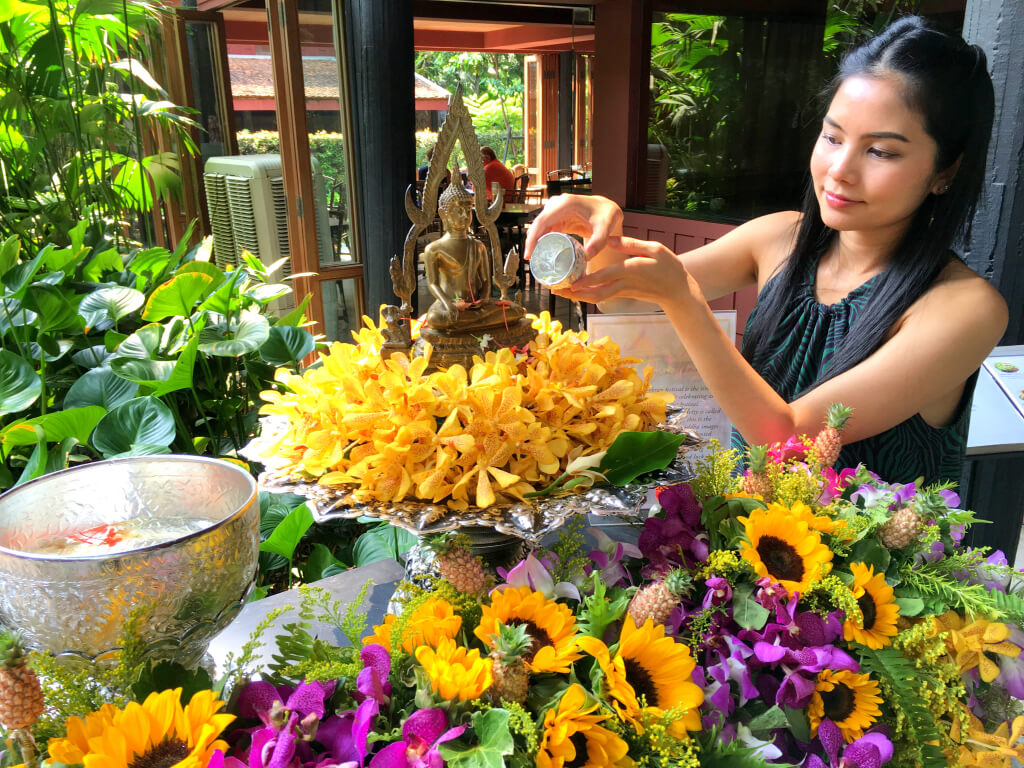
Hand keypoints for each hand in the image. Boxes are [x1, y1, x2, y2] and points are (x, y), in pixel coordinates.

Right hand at [524, 194, 623, 261]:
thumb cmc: (606, 215)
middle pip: (538, 224)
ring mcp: (555, 210)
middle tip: (530, 260)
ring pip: (539, 227)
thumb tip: (587, 256)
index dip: (533, 237)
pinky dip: (542, 240)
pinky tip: (541, 252)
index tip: (529, 253)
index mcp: (566, 204)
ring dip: (535, 242)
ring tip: (534, 259)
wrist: (607, 209)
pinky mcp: (557, 217)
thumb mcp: (606, 228)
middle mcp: (557, 204)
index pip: (543, 221)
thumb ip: (599, 241)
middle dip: (531, 242)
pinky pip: (545, 229)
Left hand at [555, 235, 696, 307]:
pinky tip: (575, 291)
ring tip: (560, 292)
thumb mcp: (655, 248)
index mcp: (631, 270)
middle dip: (575, 293)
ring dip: (578, 296)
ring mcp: (623, 291)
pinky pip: (601, 296)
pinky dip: (587, 294)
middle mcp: (624, 284)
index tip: (572, 282)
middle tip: (556, 291)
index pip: (606, 276)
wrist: (678, 290)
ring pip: (597, 297)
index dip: (588, 280)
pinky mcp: (622, 294)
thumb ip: (631, 243)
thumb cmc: (668, 266)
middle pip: (596, 292)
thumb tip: (609, 238)